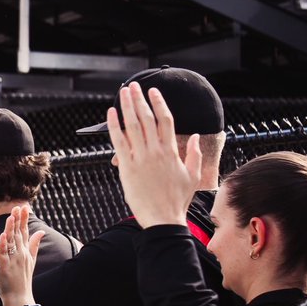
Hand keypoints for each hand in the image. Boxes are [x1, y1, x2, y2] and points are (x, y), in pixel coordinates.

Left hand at [0, 205, 44, 305]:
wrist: (20, 296)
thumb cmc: (23, 279)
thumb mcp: (32, 260)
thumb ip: (34, 245)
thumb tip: (41, 231)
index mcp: (26, 251)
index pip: (26, 231)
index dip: (24, 219)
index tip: (24, 207)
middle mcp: (21, 253)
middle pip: (19, 234)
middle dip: (18, 220)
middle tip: (18, 206)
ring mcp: (14, 260)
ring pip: (12, 241)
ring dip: (12, 229)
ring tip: (12, 216)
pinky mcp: (5, 267)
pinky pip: (4, 254)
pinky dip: (4, 244)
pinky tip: (3, 235)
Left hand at [107, 83, 202, 227]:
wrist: (163, 219)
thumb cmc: (177, 200)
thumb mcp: (193, 176)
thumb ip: (194, 155)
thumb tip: (196, 137)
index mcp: (172, 151)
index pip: (165, 120)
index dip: (159, 103)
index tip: (154, 91)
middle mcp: (156, 151)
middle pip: (147, 118)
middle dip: (140, 99)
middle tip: (134, 86)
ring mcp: (141, 158)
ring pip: (133, 125)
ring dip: (127, 106)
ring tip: (124, 93)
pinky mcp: (127, 168)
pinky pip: (119, 142)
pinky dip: (114, 126)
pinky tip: (110, 113)